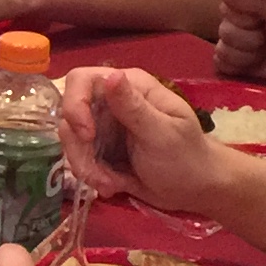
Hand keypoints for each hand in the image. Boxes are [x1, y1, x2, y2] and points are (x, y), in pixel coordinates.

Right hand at [56, 65, 233, 216]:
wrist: (196, 190)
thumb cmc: (186, 157)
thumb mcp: (162, 133)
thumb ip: (133, 107)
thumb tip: (111, 76)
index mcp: (130, 87)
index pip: (82, 80)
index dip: (75, 104)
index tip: (86, 135)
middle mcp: (112, 102)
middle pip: (70, 114)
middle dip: (79, 148)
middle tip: (97, 174)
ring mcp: (104, 127)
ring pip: (71, 140)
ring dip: (86, 166)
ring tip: (110, 185)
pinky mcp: (102, 150)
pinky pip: (80, 159)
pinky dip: (92, 176)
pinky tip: (113, 186)